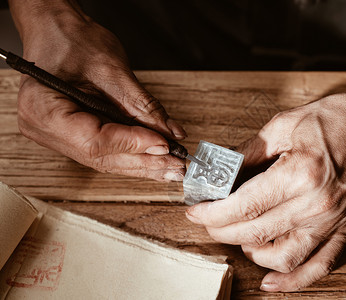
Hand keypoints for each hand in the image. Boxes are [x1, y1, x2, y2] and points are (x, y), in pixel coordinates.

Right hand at [10, 0, 186, 179]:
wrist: (56, 31)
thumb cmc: (72, 40)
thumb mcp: (112, 69)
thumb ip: (142, 106)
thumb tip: (170, 133)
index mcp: (42, 108)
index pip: (95, 141)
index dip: (133, 145)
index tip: (164, 144)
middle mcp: (44, 129)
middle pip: (101, 157)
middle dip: (143, 162)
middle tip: (175, 164)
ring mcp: (55, 135)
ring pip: (104, 160)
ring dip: (140, 164)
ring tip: (170, 167)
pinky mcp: (70, 136)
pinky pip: (103, 152)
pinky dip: (131, 156)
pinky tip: (153, 161)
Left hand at [186, 43, 345, 290]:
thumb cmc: (342, 118)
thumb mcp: (286, 124)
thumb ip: (249, 151)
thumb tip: (221, 169)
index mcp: (299, 175)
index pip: (242, 206)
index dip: (211, 212)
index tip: (194, 210)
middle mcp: (316, 206)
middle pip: (255, 233)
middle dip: (220, 230)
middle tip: (206, 219)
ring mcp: (332, 222)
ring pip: (282, 257)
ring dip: (251, 253)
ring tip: (237, 236)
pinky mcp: (344, 229)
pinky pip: (319, 266)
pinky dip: (293, 281)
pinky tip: (271, 283)